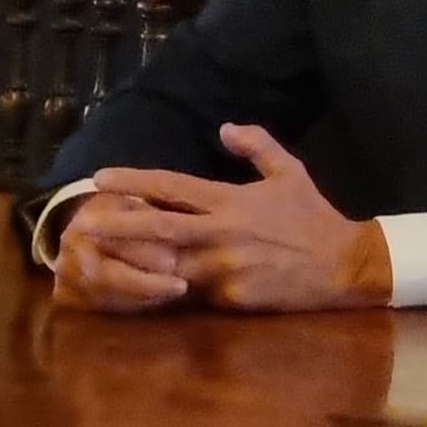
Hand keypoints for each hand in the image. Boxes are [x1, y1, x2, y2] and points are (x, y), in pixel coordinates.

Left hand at [79, 128, 389, 312]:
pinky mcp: (230, 299)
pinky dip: (164, 289)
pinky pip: (189, 294)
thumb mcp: (291, 172)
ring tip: (99, 257)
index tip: (100, 177)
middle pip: (157, 228)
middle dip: (116, 225)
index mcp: (231, 201)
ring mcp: (224, 268)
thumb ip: (257, 147)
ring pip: (164, 266)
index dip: (134, 181)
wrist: (345, 264)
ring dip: (131, 261)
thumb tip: (224, 128)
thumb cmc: (313, 216)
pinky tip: (140, 287)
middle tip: (81, 224)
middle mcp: (222, 233)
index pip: (173, 187)